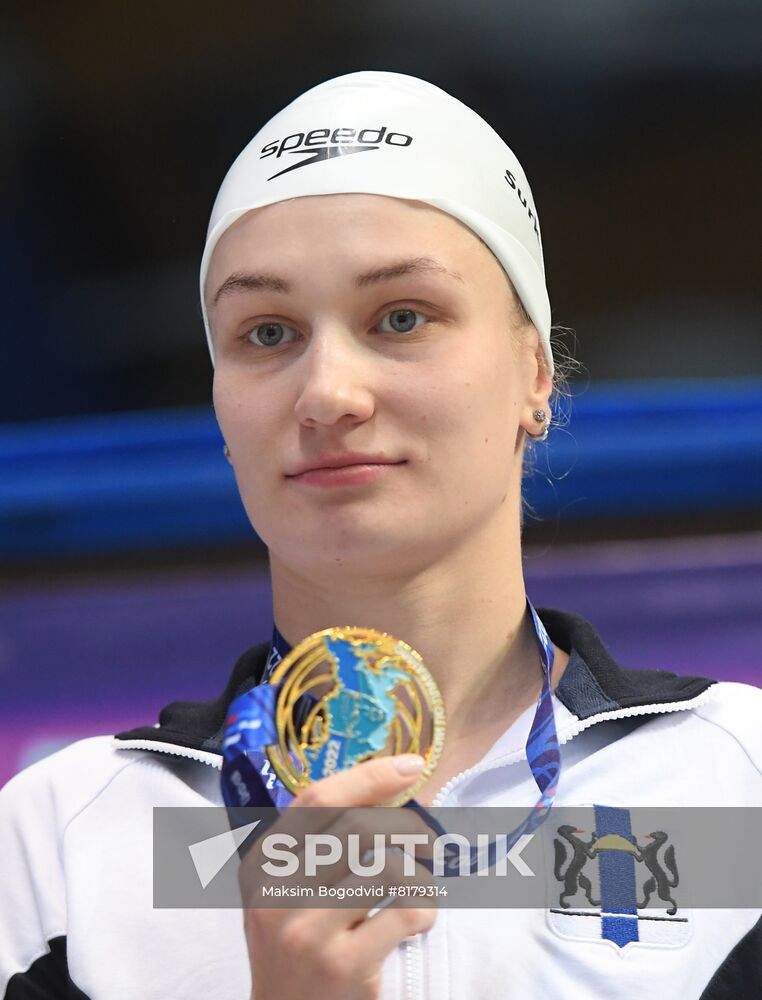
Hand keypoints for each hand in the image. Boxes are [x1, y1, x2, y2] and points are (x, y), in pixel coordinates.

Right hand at [240, 754, 436, 999]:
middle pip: (358, 827)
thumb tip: (388, 788)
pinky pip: (405, 912)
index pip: (318, 799)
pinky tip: (419, 920)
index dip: (369, 776)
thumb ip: (320, 845)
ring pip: (386, 866)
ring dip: (419, 875)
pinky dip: (426, 909)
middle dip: (407, 826)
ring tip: (421, 891)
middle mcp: (276, 894)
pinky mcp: (341, 965)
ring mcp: (306, 931)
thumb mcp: (288, 892)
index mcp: (263, 865)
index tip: (409, 767)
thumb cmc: (299, 949)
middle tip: (428, 842)